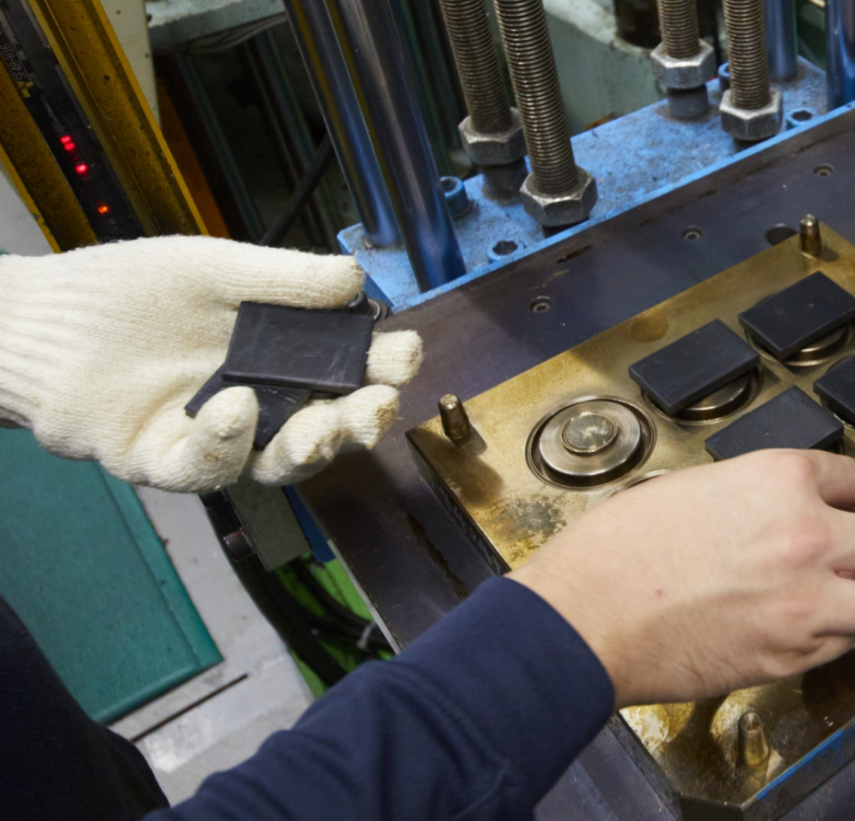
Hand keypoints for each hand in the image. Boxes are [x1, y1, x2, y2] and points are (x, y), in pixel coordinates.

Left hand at [0, 236, 420, 491]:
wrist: (40, 320)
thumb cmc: (125, 291)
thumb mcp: (211, 270)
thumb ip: (282, 280)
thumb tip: (356, 276)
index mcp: (283, 356)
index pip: (350, 368)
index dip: (383, 366)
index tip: (402, 353)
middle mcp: (263, 402)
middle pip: (332, 425)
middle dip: (363, 420)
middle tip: (378, 404)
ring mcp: (220, 438)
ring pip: (283, 462)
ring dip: (313, 447)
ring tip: (322, 427)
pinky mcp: (170, 461)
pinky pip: (210, 468)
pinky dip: (227, 444)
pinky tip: (233, 407)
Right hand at [509, 450, 854, 707]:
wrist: (589, 615)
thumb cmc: (619, 549)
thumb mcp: (692, 488)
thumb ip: (752, 496)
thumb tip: (776, 513)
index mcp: (781, 480)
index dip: (851, 498)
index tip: (846, 509)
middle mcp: (810, 535)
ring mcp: (809, 601)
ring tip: (852, 601)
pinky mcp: (795, 655)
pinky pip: (849, 645)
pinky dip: (839, 638)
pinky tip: (808, 629)